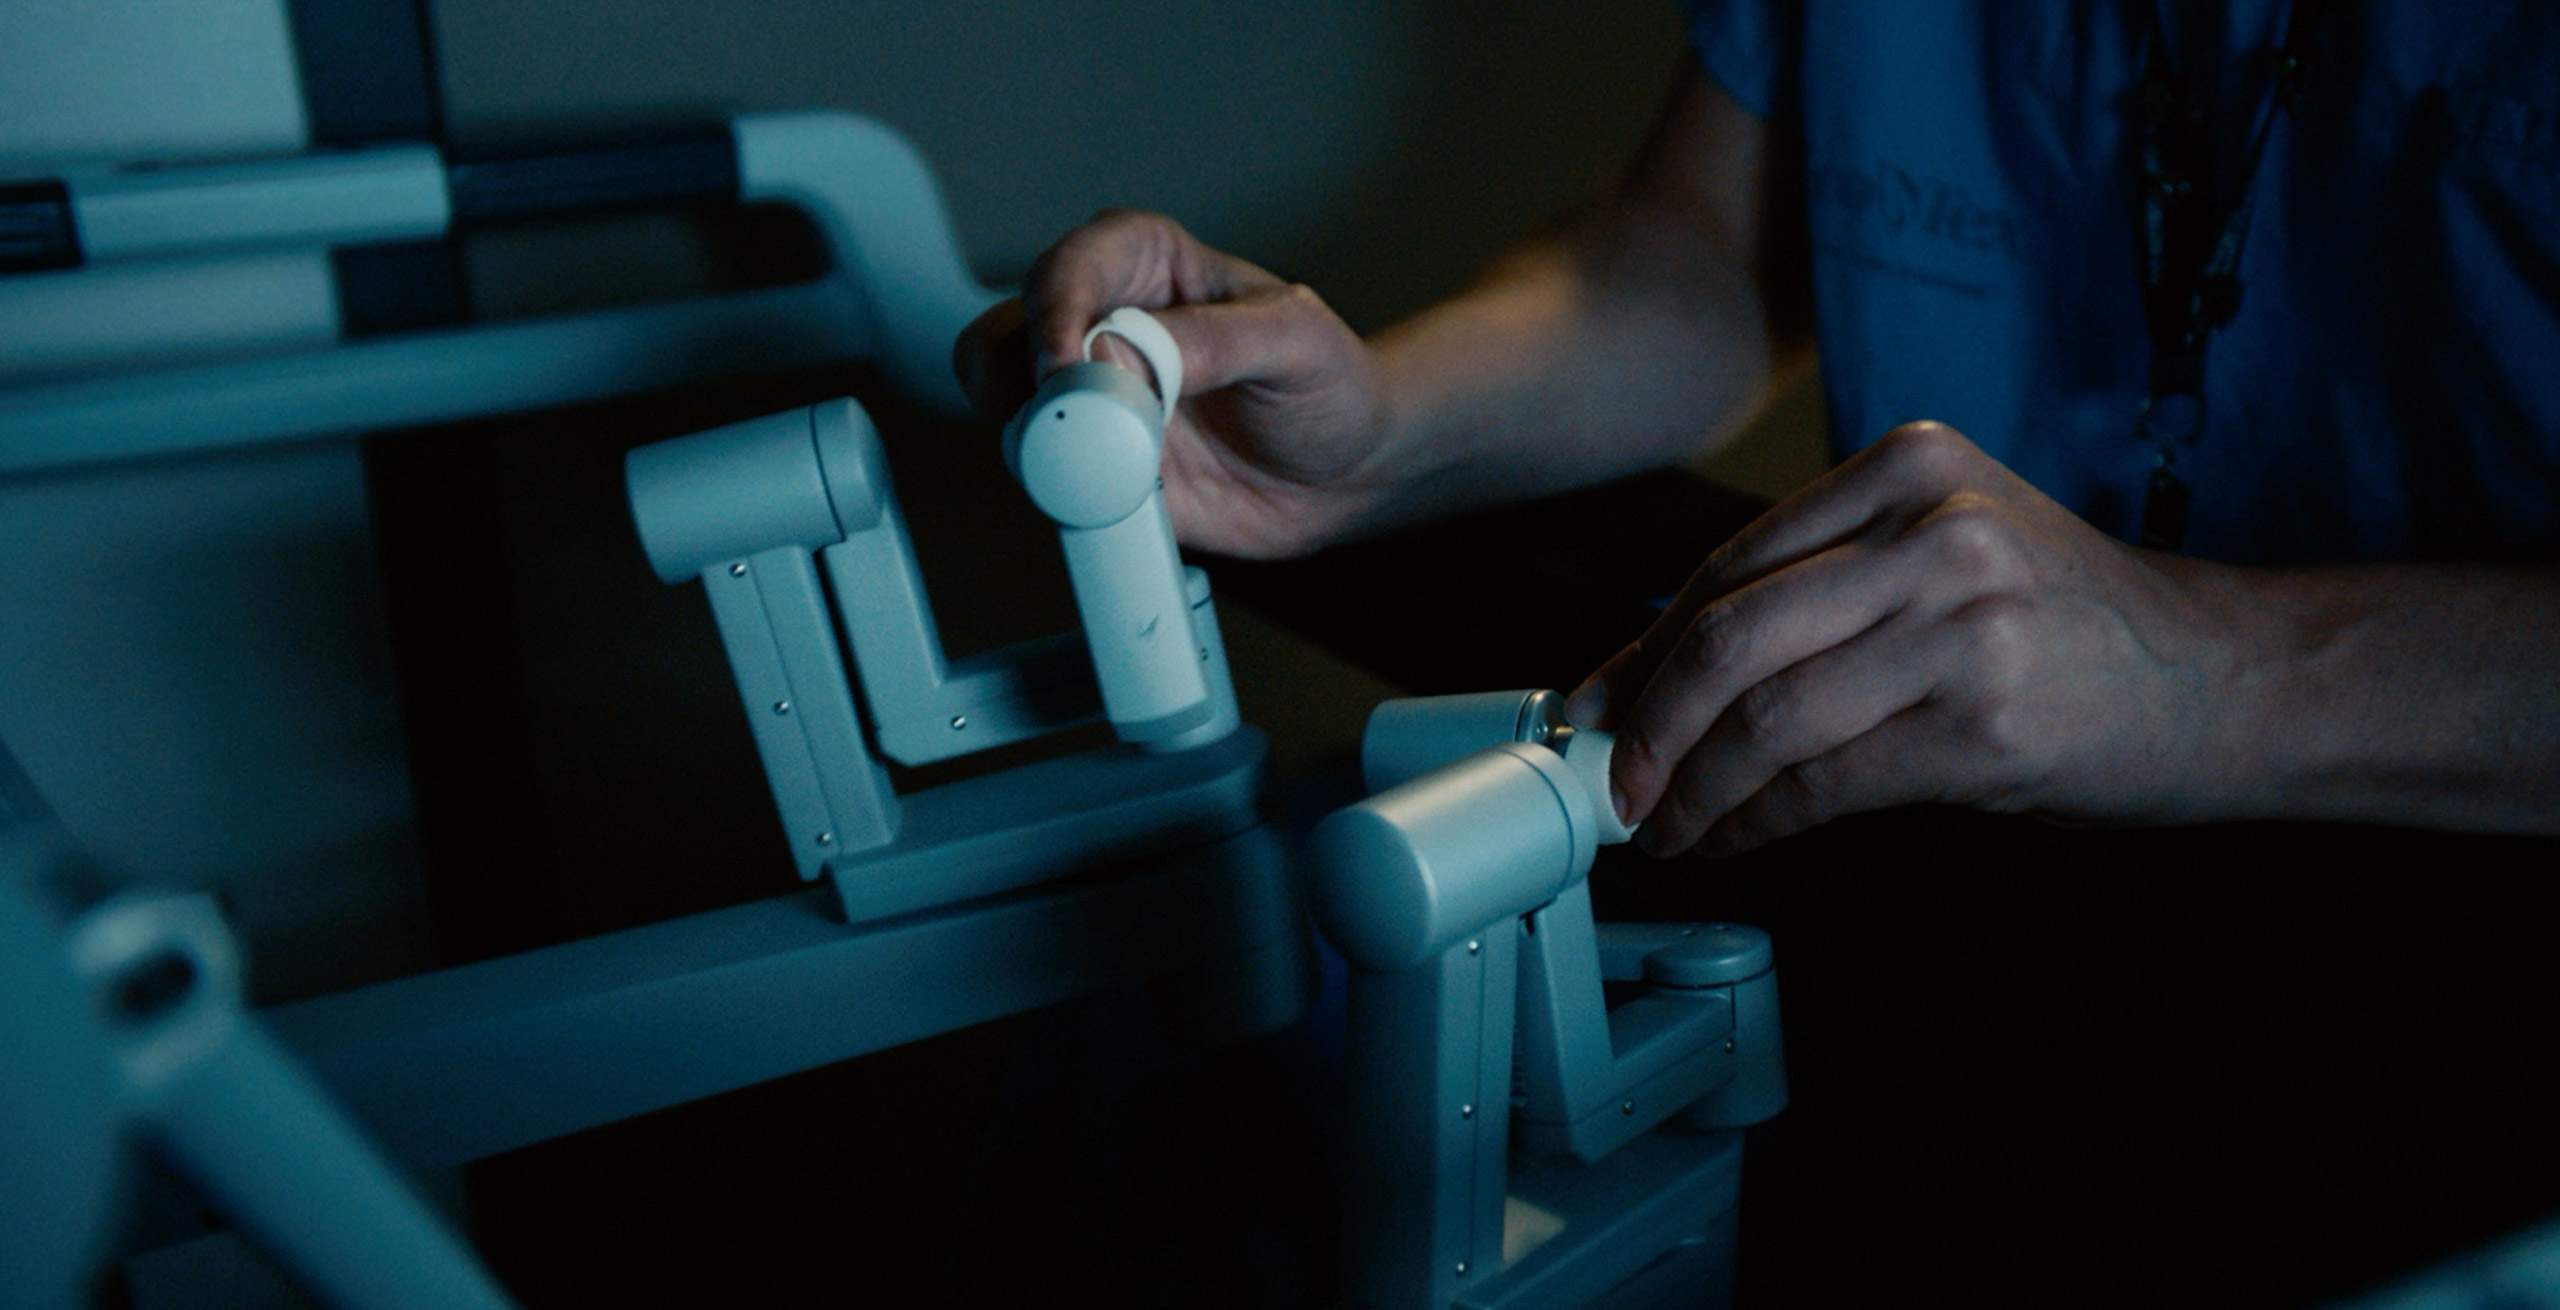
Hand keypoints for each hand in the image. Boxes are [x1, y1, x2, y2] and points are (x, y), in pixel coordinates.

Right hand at [954, 210, 1391, 558]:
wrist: (1344, 474)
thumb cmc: (1328, 386)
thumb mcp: (1294, 342)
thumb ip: (1211, 341)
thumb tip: (1113, 355)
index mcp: (1146, 262)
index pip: (1071, 265)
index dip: (1055, 308)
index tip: (1065, 364)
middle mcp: (1099, 321)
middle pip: (1011, 331)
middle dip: (1029, 382)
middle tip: (1083, 427)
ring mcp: (1086, 393)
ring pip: (1001, 398)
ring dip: (1031, 436)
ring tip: (1103, 465)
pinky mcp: (1088, 457)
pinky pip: (1037, 468)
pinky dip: (1057, 484)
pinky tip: (1116, 493)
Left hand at [1569, 421, 2262, 855]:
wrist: (2230, 678)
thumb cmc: (2073, 625)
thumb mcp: (1950, 551)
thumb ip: (1826, 584)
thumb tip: (1669, 670)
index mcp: (1909, 465)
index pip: (1729, 565)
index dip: (1641, 649)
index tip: (1594, 705)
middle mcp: (1931, 530)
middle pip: (1726, 635)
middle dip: (1646, 724)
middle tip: (1614, 781)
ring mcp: (1960, 624)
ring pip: (1763, 716)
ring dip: (1692, 789)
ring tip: (1668, 826)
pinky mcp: (1982, 723)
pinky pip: (1825, 781)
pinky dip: (1759, 821)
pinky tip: (1736, 837)